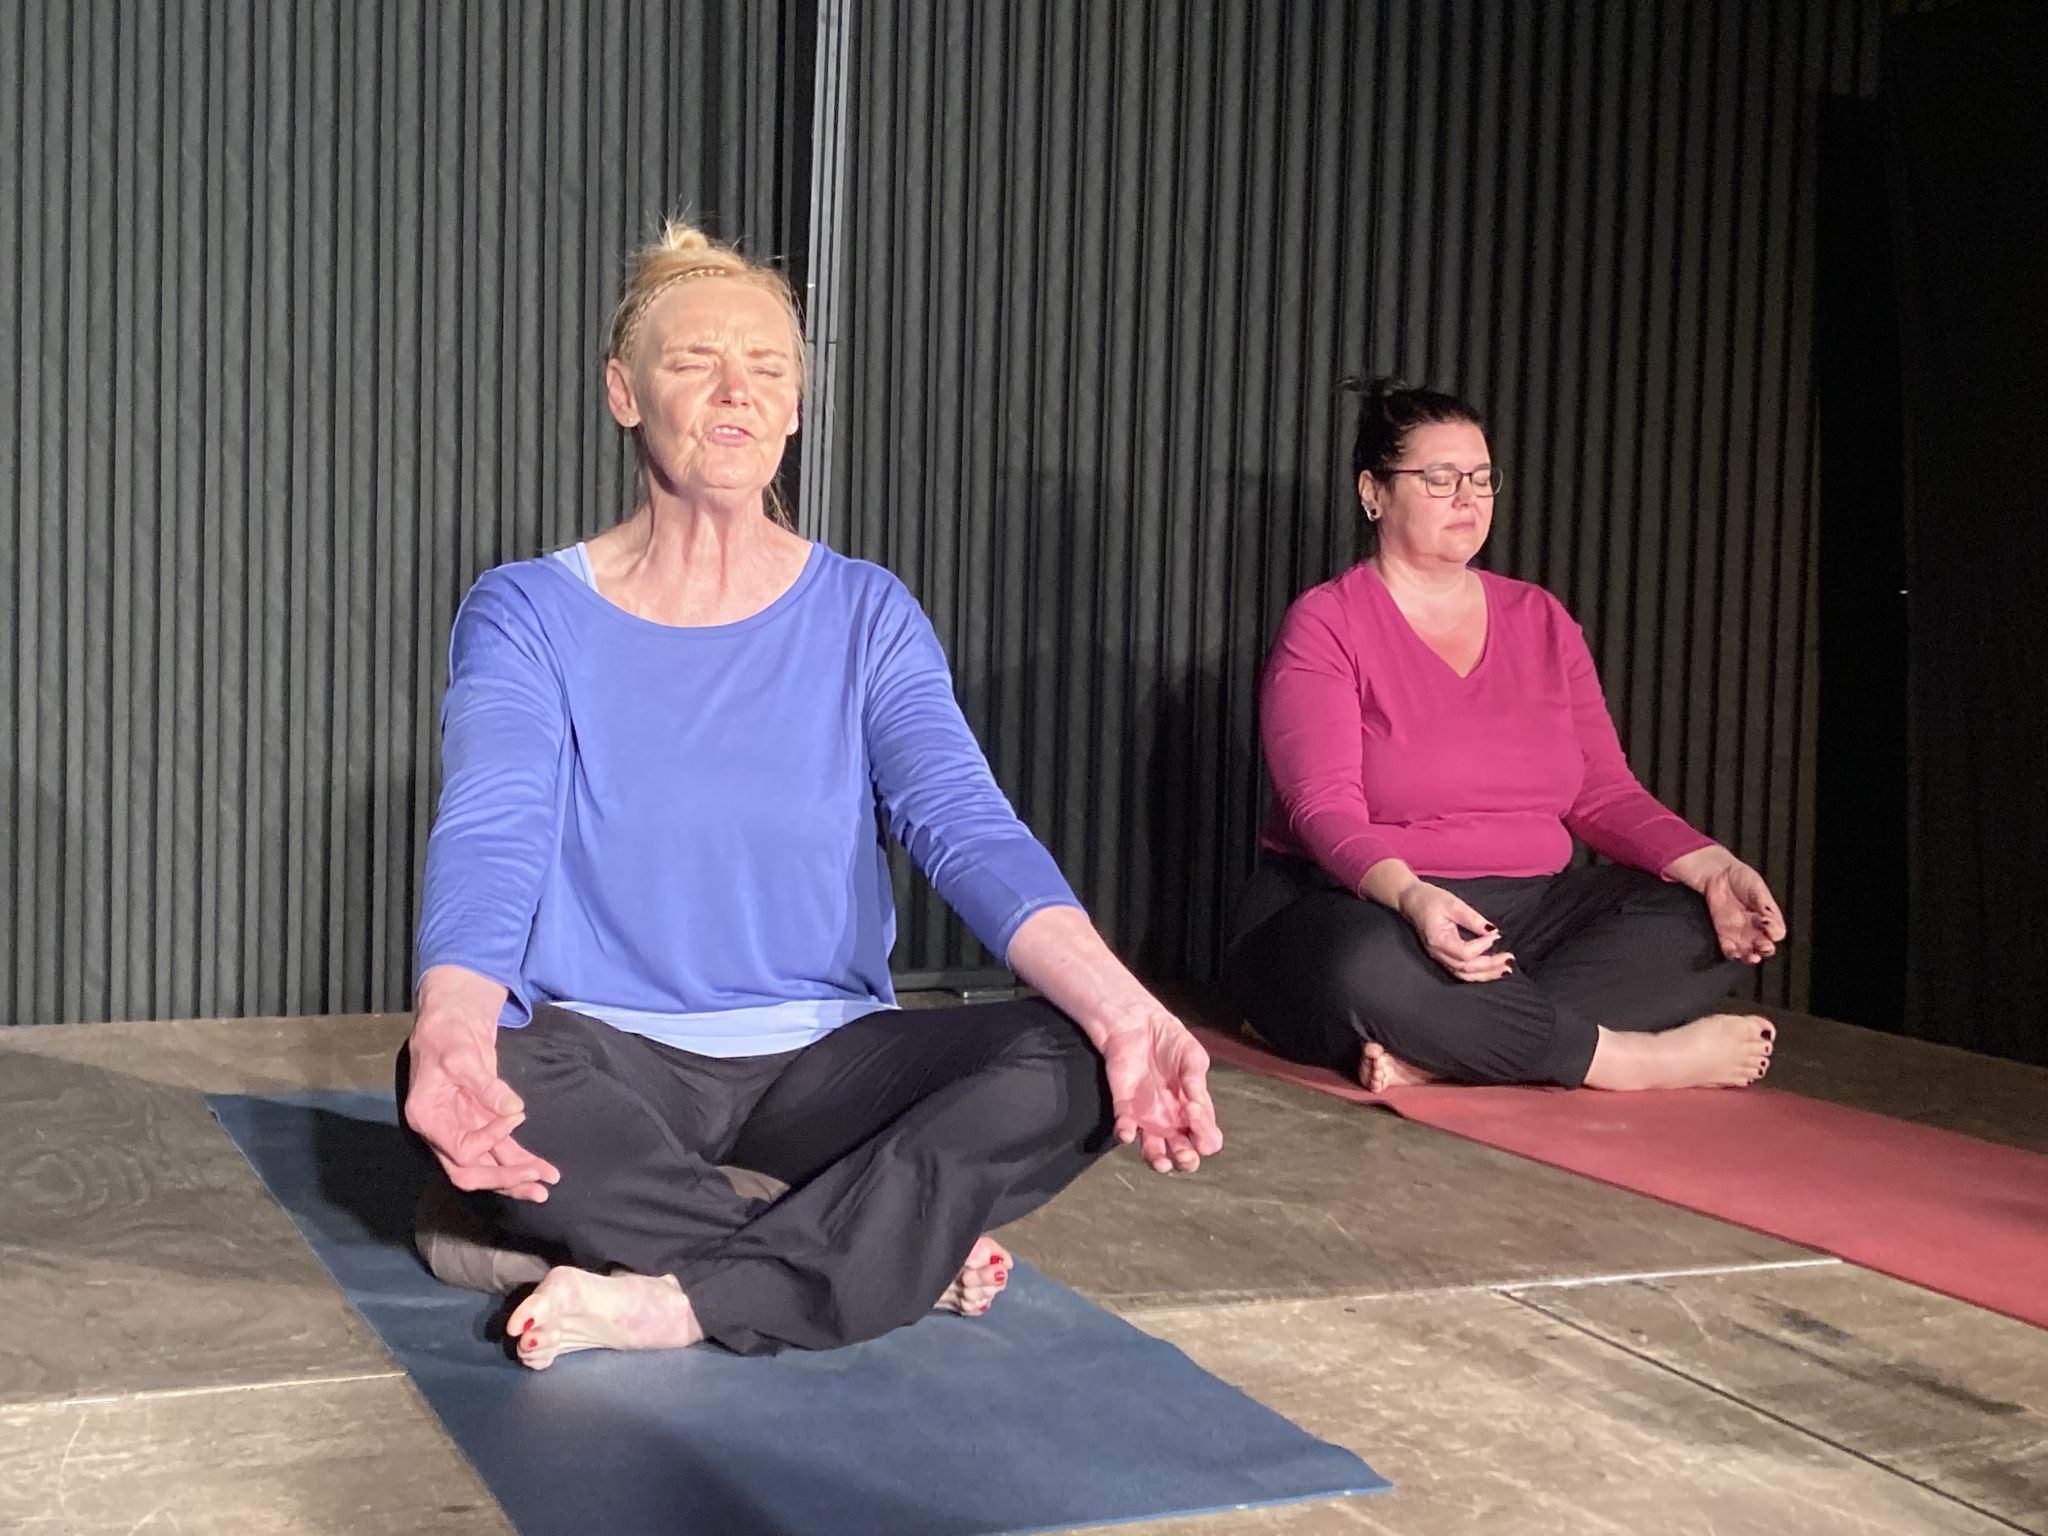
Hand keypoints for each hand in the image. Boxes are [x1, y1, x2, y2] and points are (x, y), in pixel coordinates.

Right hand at [404, 1012, 559, 1202]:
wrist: (451, 1024)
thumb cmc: (448, 1037)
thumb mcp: (463, 1057)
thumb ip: (486, 1085)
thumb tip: (513, 1108)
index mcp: (429, 1119)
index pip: (460, 1150)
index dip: (490, 1140)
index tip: (516, 1117)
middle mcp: (443, 1133)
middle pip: (470, 1173)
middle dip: (505, 1179)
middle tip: (537, 1181)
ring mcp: (462, 1131)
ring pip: (487, 1168)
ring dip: (516, 1178)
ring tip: (547, 1185)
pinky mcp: (480, 1126)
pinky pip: (499, 1152)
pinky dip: (519, 1162)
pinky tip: (541, 1170)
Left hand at [1096, 1007, 1224, 1174]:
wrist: (1138, 1025)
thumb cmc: (1170, 1040)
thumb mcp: (1192, 1055)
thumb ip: (1196, 1078)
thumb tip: (1198, 1103)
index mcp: (1195, 1110)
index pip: (1207, 1137)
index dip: (1205, 1136)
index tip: (1195, 1115)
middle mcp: (1173, 1120)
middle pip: (1183, 1154)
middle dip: (1186, 1161)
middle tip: (1184, 1154)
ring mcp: (1149, 1117)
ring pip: (1154, 1153)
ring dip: (1157, 1161)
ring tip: (1161, 1160)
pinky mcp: (1125, 1109)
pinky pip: (1125, 1130)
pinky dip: (1125, 1134)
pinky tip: (1128, 1132)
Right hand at [1397, 881, 1511, 981]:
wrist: (1410, 900)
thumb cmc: (1430, 899)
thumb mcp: (1453, 903)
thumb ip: (1472, 918)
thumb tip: (1492, 930)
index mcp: (1438, 940)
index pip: (1464, 952)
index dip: (1483, 946)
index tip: (1495, 934)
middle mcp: (1437, 953)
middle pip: (1466, 968)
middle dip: (1490, 966)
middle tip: (1510, 958)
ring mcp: (1439, 957)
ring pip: (1464, 974)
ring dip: (1486, 974)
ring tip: (1505, 970)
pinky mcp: (1443, 957)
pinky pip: (1461, 971)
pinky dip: (1477, 974)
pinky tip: (1491, 970)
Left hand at [1682, 851, 1785, 963]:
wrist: (1717, 875)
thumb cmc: (1741, 878)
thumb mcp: (1756, 888)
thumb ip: (1764, 903)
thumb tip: (1770, 918)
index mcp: (1768, 917)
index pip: (1777, 932)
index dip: (1774, 931)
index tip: (1766, 922)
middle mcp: (1756, 928)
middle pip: (1765, 947)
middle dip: (1766, 949)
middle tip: (1763, 946)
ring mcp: (1740, 933)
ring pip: (1749, 952)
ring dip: (1751, 958)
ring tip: (1752, 957)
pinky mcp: (1724, 934)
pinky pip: (1729, 949)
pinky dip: (1732, 954)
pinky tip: (1734, 953)